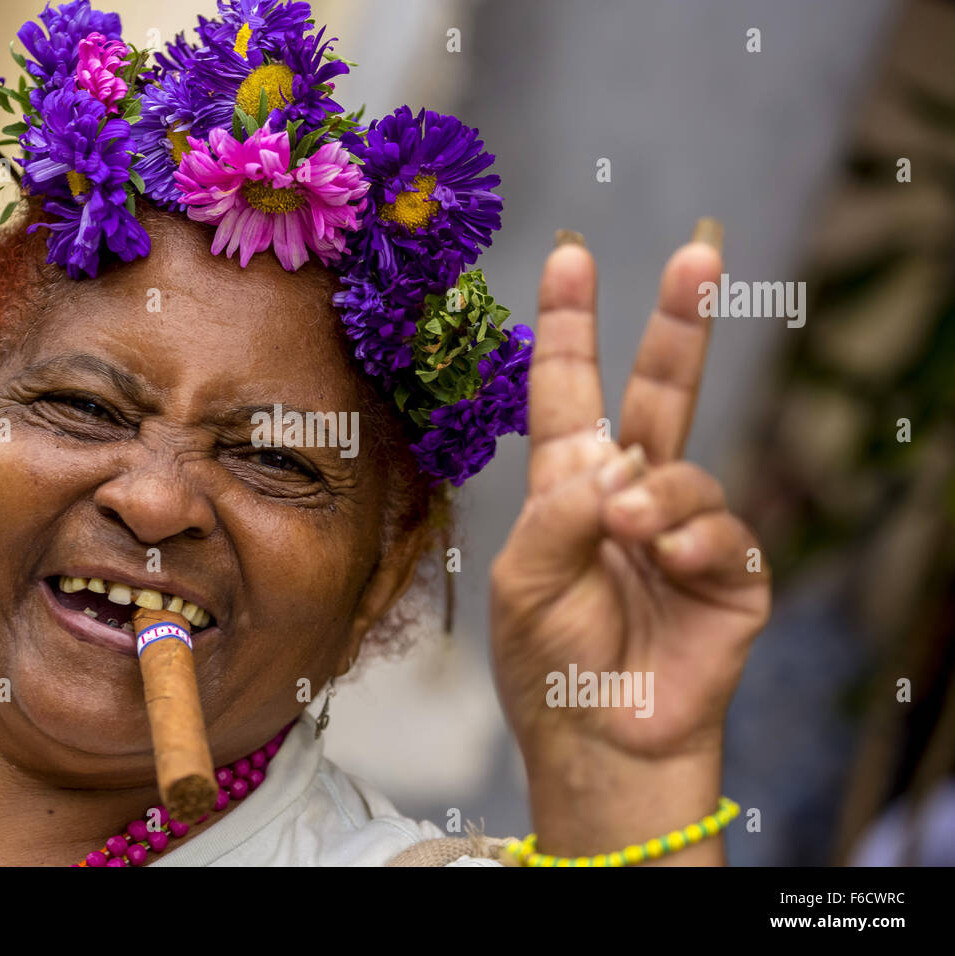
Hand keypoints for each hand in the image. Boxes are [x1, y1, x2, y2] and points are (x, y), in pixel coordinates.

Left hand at [490, 222, 770, 861]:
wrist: (598, 741)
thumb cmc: (546, 662)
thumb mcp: (525, 577)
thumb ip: (560, 510)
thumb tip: (619, 462)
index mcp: (569, 486)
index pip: (569, 390)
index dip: (570, 325)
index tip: (571, 256)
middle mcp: (629, 495)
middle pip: (660, 392)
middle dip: (676, 324)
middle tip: (697, 252)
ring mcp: (684, 532)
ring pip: (688, 472)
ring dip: (659, 496)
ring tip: (630, 531)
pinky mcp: (730, 576)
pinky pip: (724, 532)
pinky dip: (694, 542)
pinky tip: (670, 563)